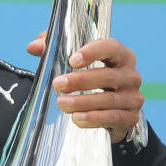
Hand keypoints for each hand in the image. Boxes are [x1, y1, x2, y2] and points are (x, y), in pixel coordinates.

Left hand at [26, 32, 142, 142]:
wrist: (111, 111)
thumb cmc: (91, 79)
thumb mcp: (74, 63)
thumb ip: (53, 49)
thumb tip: (32, 47)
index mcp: (121, 56)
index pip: (111, 47)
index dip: (92, 52)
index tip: (71, 60)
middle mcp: (131, 75)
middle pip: (107, 76)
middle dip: (80, 81)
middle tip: (57, 84)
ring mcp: (133, 97)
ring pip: (108, 99)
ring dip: (83, 102)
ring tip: (61, 104)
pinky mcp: (130, 117)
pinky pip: (113, 117)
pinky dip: (94, 118)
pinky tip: (76, 118)